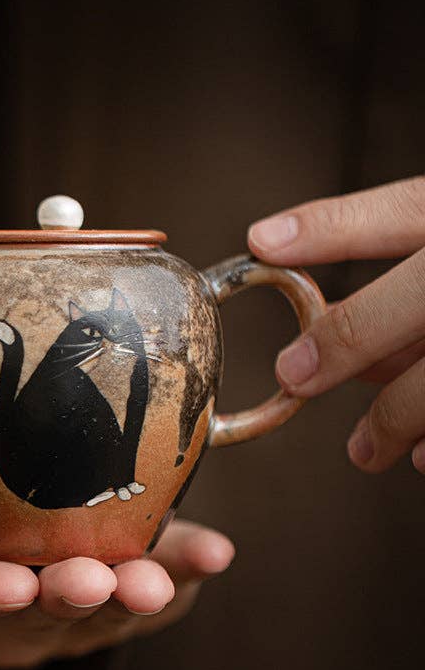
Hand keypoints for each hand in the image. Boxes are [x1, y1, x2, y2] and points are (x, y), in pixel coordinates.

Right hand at [0, 449, 233, 669]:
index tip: (7, 586)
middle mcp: (0, 616)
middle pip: (41, 615)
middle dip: (73, 598)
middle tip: (100, 583)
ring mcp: (54, 607)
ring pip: (103, 607)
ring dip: (143, 588)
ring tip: (182, 568)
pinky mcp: (97, 579)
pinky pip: (141, 585)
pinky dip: (177, 569)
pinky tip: (210, 552)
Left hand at [247, 175, 424, 472]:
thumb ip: (407, 282)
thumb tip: (329, 329)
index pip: (407, 210)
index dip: (332, 225)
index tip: (261, 242)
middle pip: (423, 295)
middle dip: (352, 335)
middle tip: (294, 374)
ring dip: (400, 413)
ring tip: (364, 450)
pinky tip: (424, 459)